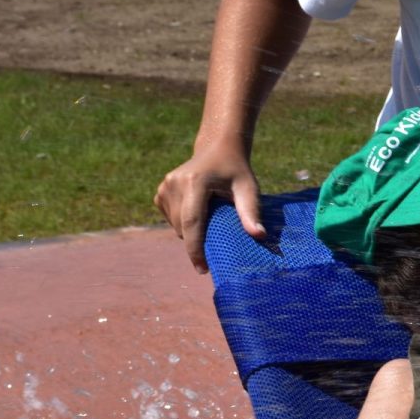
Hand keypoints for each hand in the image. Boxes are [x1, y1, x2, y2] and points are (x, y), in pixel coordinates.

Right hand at [154, 140, 263, 272]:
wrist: (217, 148)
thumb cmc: (237, 170)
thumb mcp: (248, 188)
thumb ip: (251, 211)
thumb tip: (260, 236)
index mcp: (194, 182)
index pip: (192, 222)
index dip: (196, 249)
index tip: (203, 269)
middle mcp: (174, 184)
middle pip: (184, 227)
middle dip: (199, 240)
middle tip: (219, 237)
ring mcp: (164, 188)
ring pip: (176, 226)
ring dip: (192, 231)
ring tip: (211, 216)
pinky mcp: (160, 193)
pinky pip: (171, 220)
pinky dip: (185, 223)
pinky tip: (200, 211)